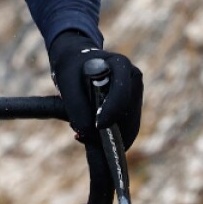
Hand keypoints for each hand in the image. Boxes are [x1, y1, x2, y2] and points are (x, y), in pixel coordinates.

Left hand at [49, 31, 142, 148]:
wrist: (75, 64)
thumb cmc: (71, 69)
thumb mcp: (67, 82)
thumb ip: (76, 105)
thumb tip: (89, 131)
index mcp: (121, 65)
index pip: (122, 94)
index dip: (111, 112)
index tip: (97, 126)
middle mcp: (133, 79)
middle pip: (128, 115)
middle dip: (107, 131)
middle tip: (80, 135)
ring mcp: (135, 95)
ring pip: (128, 128)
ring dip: (106, 137)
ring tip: (81, 133)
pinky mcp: (132, 109)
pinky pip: (125, 132)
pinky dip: (108, 139)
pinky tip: (89, 136)